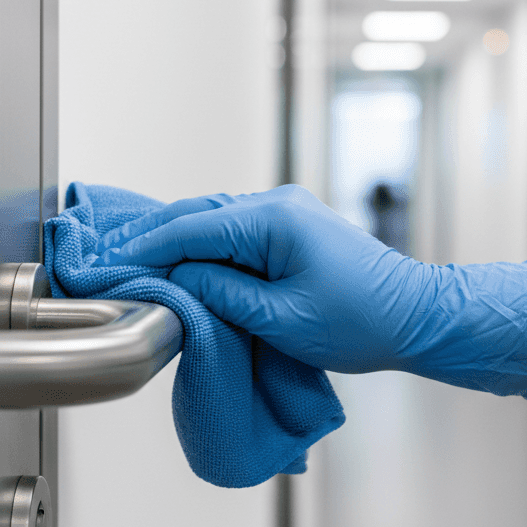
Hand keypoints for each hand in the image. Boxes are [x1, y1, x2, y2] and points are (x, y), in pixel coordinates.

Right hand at [94, 185, 526, 395]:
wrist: (417, 317)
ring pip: (213, 221)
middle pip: (196, 215)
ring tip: (136, 265)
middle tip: (111, 263)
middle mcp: (276, 204)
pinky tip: (182, 263)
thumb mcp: (280, 318)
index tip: (109, 265)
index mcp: (273, 219)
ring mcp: (285, 212)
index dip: (145, 248)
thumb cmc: (360, 322)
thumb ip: (219, 293)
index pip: (190, 227)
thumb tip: (174, 278)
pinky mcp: (291, 228)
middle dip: (152, 240)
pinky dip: (203, 246)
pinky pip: (233, 231)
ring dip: (175, 242)